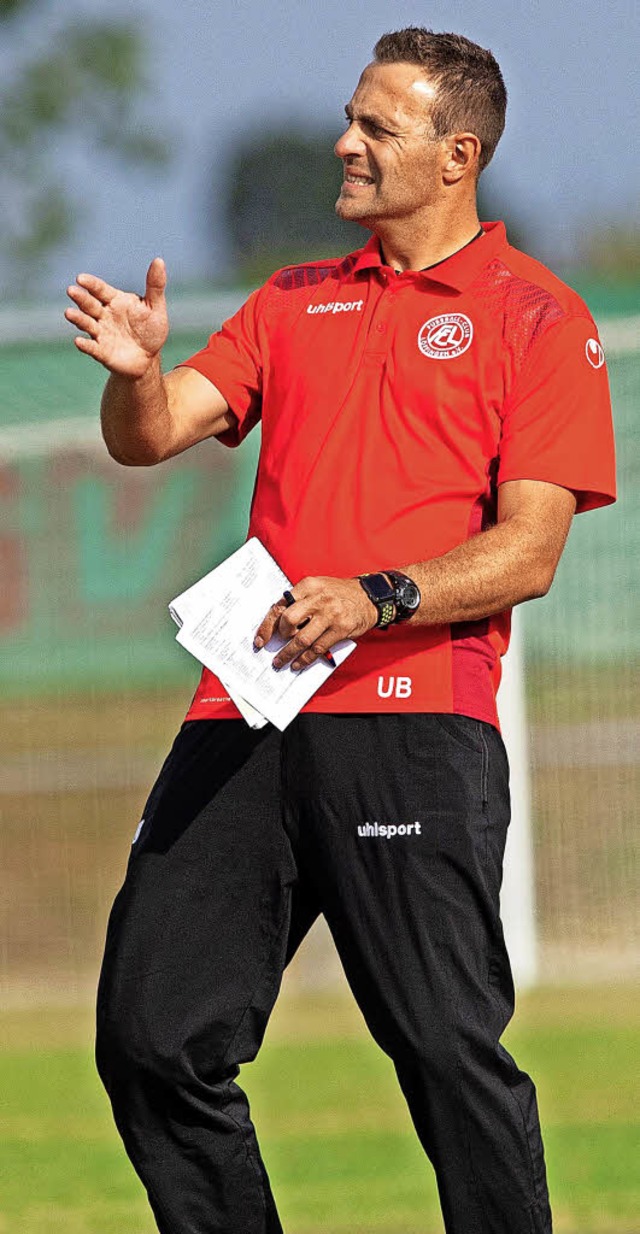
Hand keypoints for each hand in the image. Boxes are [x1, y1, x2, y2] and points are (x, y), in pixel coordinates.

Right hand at [65, 257, 168, 376]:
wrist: (148, 358)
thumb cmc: (150, 330)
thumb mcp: (155, 307)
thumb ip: (155, 285)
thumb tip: (159, 260)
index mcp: (115, 301)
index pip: (100, 290)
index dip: (91, 284)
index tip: (81, 278)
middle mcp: (103, 315)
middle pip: (90, 304)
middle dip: (81, 298)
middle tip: (71, 290)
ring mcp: (101, 333)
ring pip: (87, 324)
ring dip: (78, 318)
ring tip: (69, 313)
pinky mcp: (101, 351)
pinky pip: (92, 347)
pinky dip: (85, 345)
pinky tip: (78, 341)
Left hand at [253, 576, 377, 670]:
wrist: (369, 596)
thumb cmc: (339, 594)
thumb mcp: (318, 588)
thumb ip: (299, 601)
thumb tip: (277, 625)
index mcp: (308, 585)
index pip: (280, 606)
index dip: (267, 625)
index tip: (260, 640)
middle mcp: (319, 599)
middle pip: (289, 620)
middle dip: (280, 636)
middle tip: (277, 645)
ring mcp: (331, 614)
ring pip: (302, 639)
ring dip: (289, 654)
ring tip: (281, 662)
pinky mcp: (340, 629)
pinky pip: (318, 648)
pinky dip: (305, 659)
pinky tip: (299, 663)